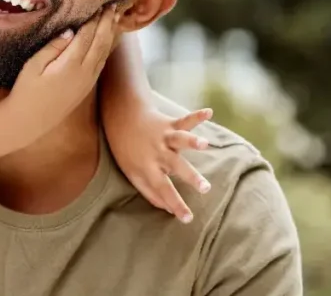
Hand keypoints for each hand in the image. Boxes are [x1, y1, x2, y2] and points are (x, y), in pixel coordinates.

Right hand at [7, 6, 119, 135]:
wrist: (29, 121)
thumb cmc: (26, 90)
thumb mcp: (34, 65)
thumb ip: (53, 47)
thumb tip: (70, 31)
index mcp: (70, 65)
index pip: (87, 36)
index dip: (94, 19)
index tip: (100, 4)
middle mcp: (84, 73)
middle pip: (101, 42)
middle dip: (107, 23)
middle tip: (113, 5)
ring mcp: (88, 81)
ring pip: (104, 53)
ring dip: (111, 34)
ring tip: (115, 18)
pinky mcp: (87, 87)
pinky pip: (101, 63)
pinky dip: (107, 48)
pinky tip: (107, 39)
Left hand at [109, 107, 214, 222]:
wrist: (121, 117)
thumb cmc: (127, 150)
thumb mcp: (132, 174)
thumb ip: (150, 193)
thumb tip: (169, 210)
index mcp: (148, 168)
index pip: (164, 190)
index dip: (176, 204)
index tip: (188, 219)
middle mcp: (158, 153)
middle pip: (176, 166)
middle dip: (191, 177)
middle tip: (205, 188)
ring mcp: (164, 137)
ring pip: (180, 140)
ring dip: (192, 141)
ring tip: (204, 144)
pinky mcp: (169, 124)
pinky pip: (184, 120)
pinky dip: (197, 116)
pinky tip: (209, 112)